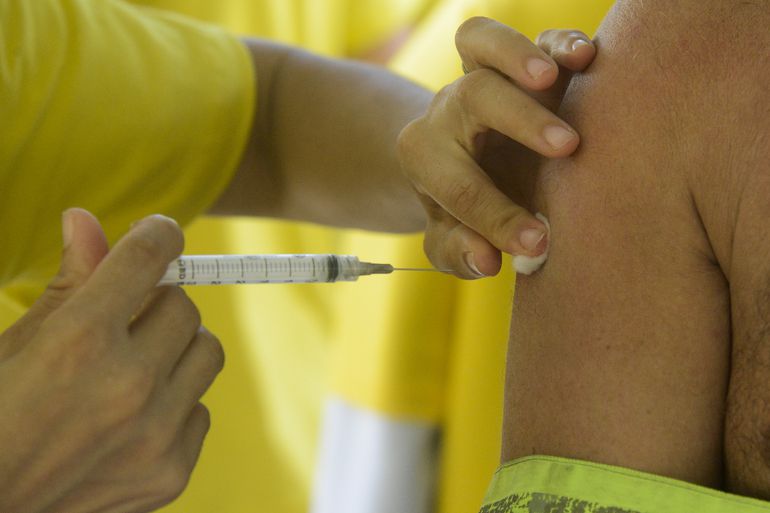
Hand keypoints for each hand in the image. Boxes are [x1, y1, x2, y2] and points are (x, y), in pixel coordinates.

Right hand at [0, 209, 223, 512]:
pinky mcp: (171, 473)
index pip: (148, 257)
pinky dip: (176, 405)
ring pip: (207, 353)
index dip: (157, 234)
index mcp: (78, 341)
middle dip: (157, 302)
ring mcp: (155, 434)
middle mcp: (126, 385)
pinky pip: (202, 410)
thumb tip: (86, 219)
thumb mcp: (14, 345)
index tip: (158, 233)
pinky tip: (132, 420)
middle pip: (184, 306)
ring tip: (133, 367)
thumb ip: (68, 283)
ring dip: (176, 349)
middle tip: (125, 319)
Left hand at [398, 18, 596, 277]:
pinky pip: (526, 38)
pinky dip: (556, 41)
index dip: (497, 218)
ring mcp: (480, 78)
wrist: (462, 162)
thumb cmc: (460, 209)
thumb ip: (460, 253)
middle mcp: (448, 111)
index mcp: (425, 157)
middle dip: (520, 120)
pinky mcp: (516, 61)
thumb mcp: (451, 240)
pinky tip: (586, 56)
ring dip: (518, 55)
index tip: (537, 243)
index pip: (459, 187)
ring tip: (554, 76)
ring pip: (480, 44)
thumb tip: (486, 260)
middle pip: (473, 97)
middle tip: (567, 147)